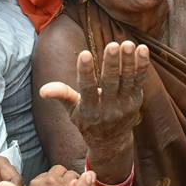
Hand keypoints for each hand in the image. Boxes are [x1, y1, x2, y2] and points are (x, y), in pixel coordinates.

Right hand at [39, 41, 148, 156]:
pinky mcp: (136, 100)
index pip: (87, 89)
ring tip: (127, 43)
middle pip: (110, 83)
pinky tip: (142, 49)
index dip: (85, 71)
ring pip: (127, 81)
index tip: (84, 54)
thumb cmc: (87, 121)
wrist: (111, 142)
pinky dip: (142, 66)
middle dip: (111, 64)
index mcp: (89, 110)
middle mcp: (108, 108)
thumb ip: (61, 96)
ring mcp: (124, 105)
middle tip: (112, 45)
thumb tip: (43, 90)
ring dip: (128, 62)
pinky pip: (139, 81)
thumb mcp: (72, 111)